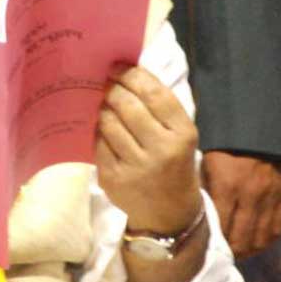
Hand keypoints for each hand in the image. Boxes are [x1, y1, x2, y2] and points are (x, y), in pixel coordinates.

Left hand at [96, 64, 200, 232]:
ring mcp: (136, 167)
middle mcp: (161, 150)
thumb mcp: (180, 135)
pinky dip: (98, 132)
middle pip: (127, 105)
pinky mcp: (114, 179)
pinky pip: (98, 143)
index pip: (154, 94)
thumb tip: (127, 69)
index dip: (132, 75)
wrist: (170, 214)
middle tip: (107, 83)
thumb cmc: (174, 163)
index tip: (117, 67)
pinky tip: (103, 130)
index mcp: (183, 134)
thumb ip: (159, 106)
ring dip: (103, 109)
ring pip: (108, 122)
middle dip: (113, 89)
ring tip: (105, 105)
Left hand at [202, 151, 280, 257]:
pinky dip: (264, 240)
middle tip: (221, 254)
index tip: (204, 248)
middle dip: (230, 250)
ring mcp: (269, 197)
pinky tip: (254, 243)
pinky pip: (276, 229)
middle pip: (241, 238)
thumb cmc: (222, 146)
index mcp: (227, 185)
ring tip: (237, 252)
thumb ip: (203, 189)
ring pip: (260, 239)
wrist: (255, 129)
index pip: (220, 225)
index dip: (213, 241)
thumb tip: (194, 216)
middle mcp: (250, 195)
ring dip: (248, 250)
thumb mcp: (205, 162)